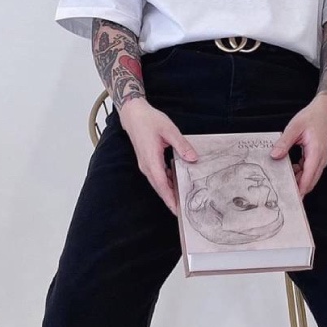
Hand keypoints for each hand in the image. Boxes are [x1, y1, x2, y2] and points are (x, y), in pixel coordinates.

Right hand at [118, 98, 197, 214]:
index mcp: (151, 160)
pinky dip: (167, 183)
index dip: (170, 199)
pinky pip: (158, 177)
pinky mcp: (147, 163)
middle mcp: (147, 166)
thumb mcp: (169, 130)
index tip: (177, 210)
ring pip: (159, 184)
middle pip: (160, 189)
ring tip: (183, 200)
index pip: (162, 185)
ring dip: (169, 192)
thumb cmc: (149, 120)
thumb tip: (193, 158)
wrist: (133, 114)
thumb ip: (182, 145)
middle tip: (184, 212)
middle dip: (171, 201)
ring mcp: (146, 166)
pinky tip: (177, 183)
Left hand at [270, 95, 326, 197]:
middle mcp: (321, 160)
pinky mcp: (318, 160)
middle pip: (309, 182)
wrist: (325, 111)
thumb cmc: (311, 117)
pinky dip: (299, 175)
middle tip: (282, 196)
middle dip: (298, 190)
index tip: (290, 199)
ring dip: (298, 182)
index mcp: (316, 153)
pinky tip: (289, 170)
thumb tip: (274, 156)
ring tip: (283, 183)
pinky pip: (309, 173)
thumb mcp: (294, 127)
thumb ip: (284, 142)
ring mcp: (321, 161)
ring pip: (309, 179)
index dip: (299, 190)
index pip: (308, 178)